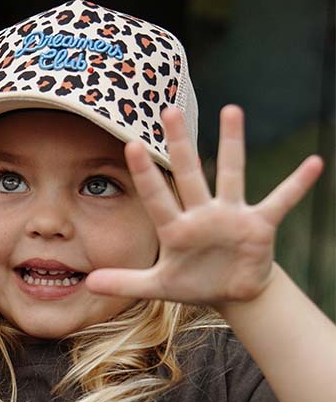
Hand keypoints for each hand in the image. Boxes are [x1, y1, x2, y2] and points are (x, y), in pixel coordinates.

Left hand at [86, 106, 323, 309]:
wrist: (231, 292)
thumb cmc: (194, 283)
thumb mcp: (157, 287)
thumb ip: (125, 282)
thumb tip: (89, 283)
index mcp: (176, 229)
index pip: (156, 197)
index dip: (145, 173)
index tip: (130, 144)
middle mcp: (202, 214)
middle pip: (188, 173)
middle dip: (179, 143)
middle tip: (168, 108)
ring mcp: (231, 216)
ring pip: (231, 173)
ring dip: (232, 144)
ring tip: (231, 109)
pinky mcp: (259, 225)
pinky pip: (281, 200)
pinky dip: (297, 184)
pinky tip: (314, 163)